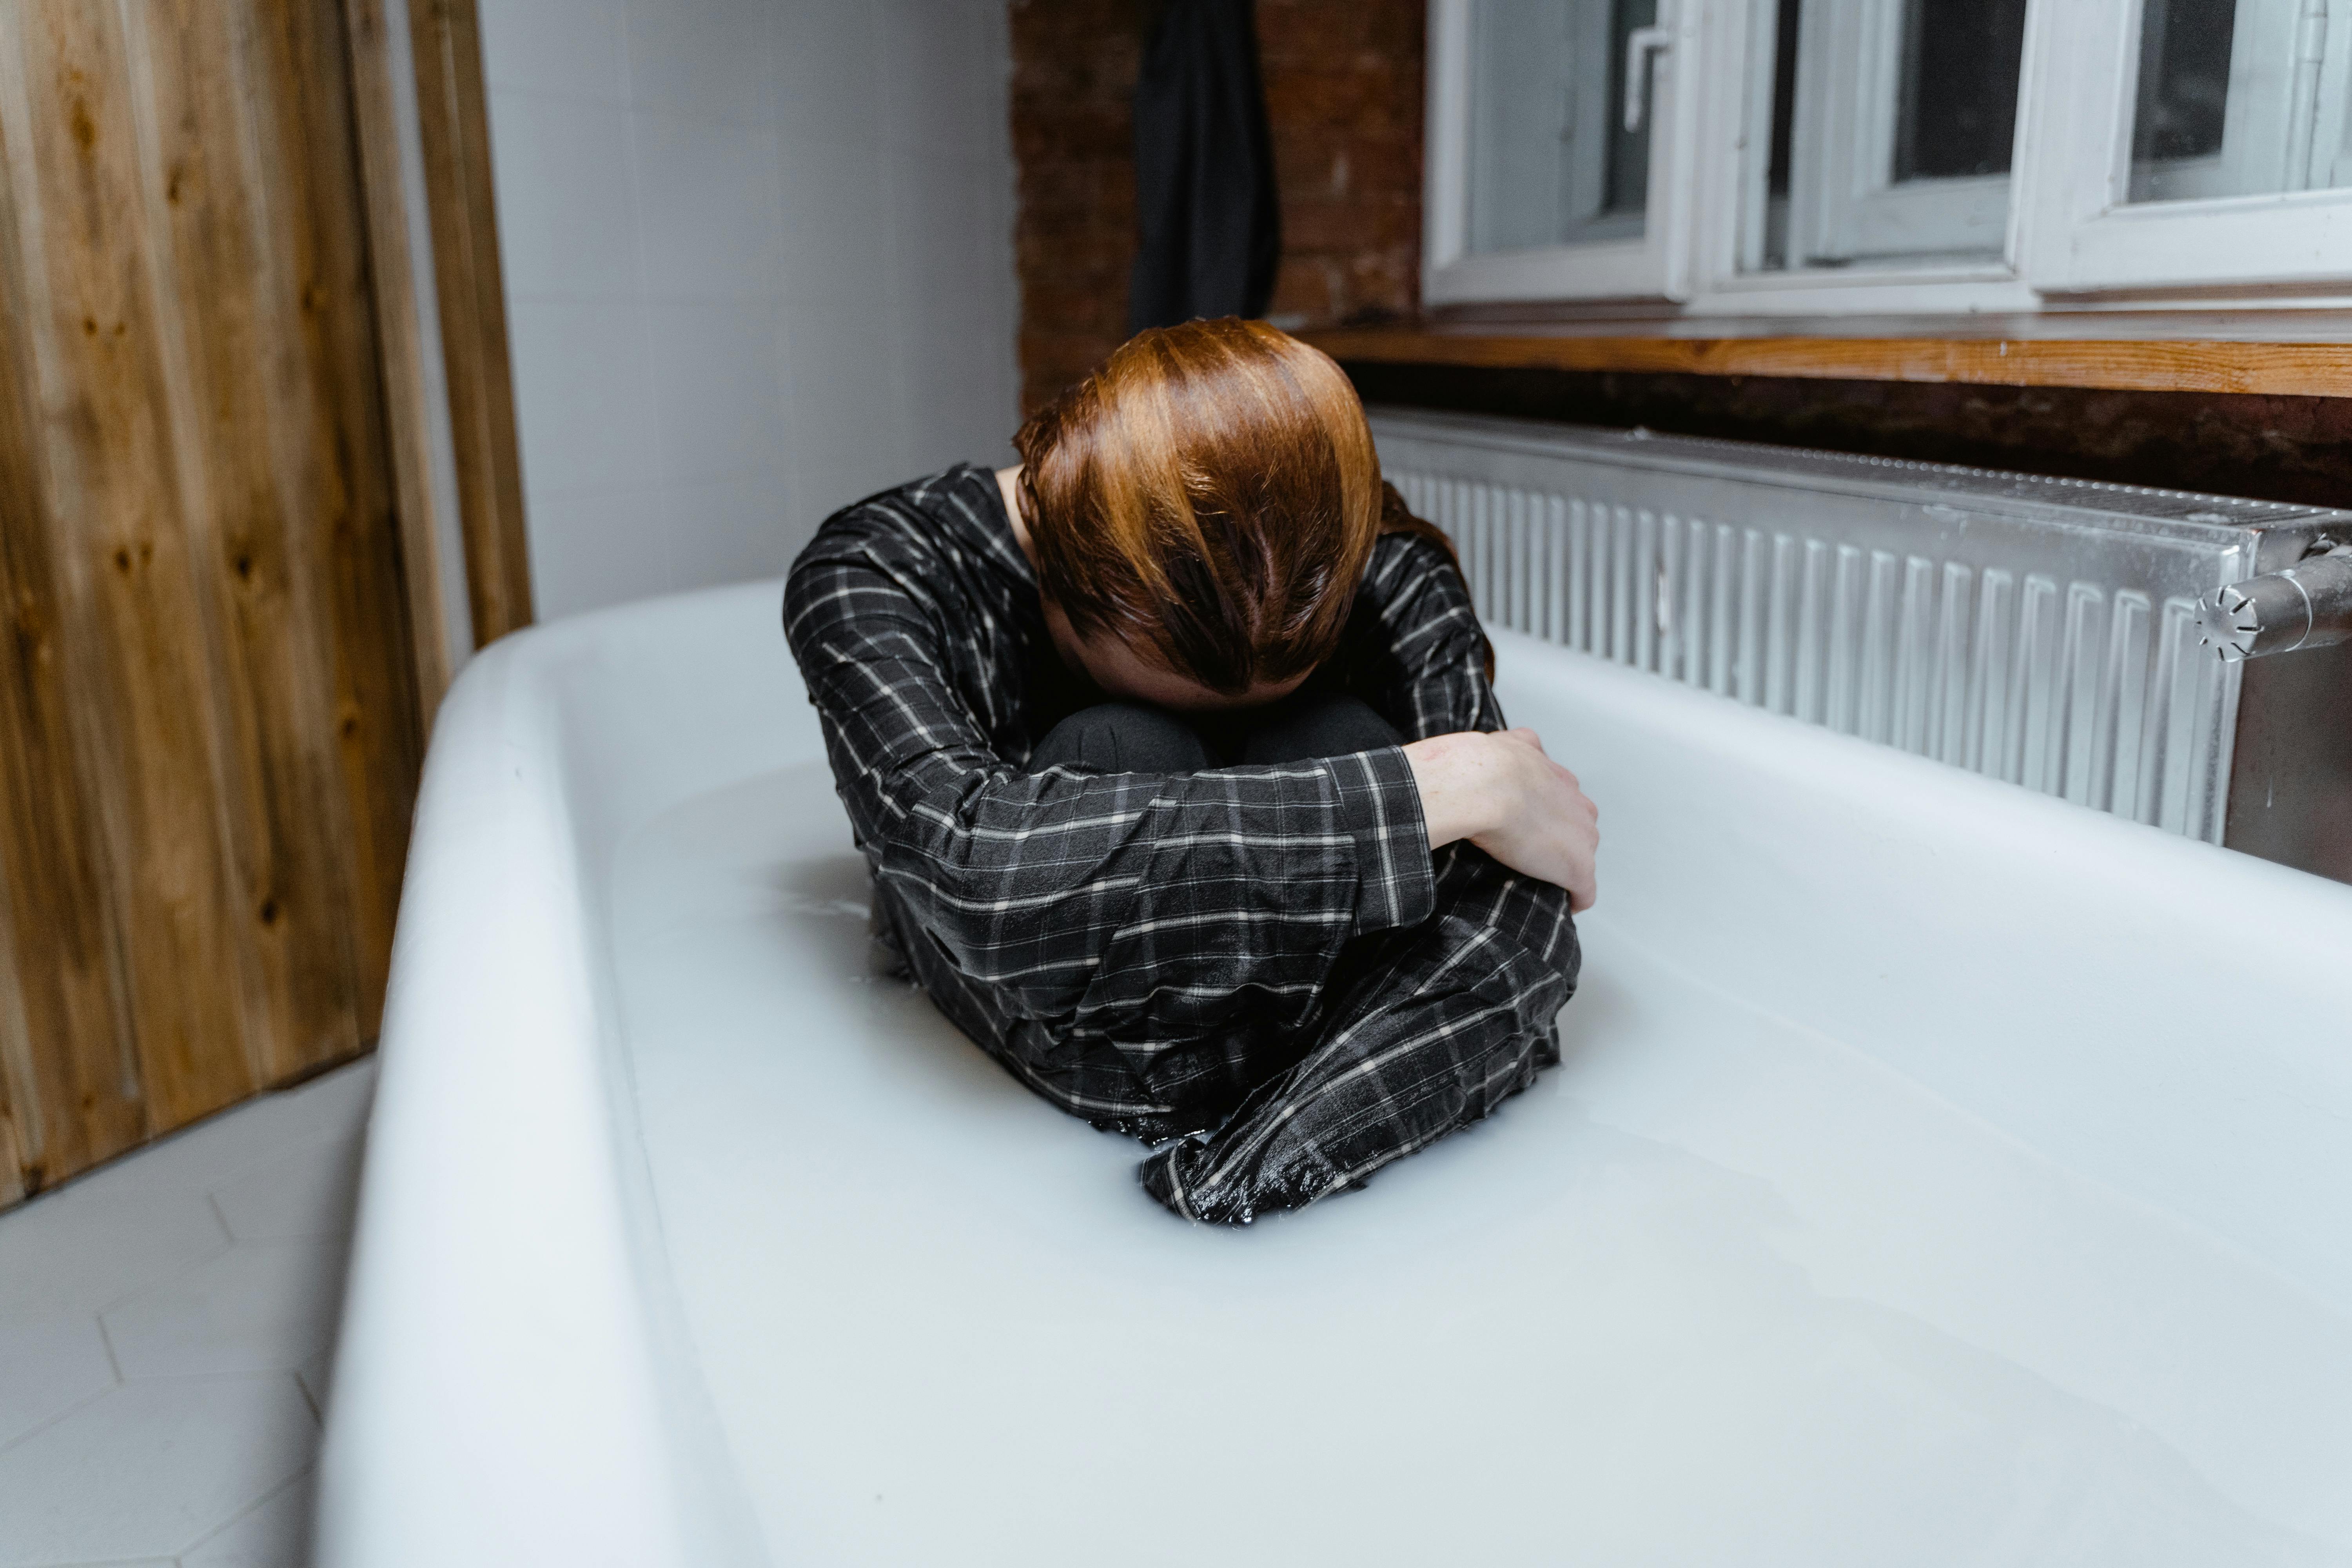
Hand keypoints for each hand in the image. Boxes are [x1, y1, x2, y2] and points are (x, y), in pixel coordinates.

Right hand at [1402, 728, 1598, 911]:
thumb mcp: (1489, 748)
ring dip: (1565, 863)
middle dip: (1560, 834)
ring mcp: (1580, 834)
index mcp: (1549, 772)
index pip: (1558, 792)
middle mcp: (1572, 797)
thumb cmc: (1474, 770)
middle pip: (1577, 821)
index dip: (1542, 809)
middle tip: (1530, 849)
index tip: (1525, 821)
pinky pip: (1584, 891)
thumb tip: (1482, 751)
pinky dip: (1574, 898)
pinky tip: (1565, 903)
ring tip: (1545, 878)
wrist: (1480, 787)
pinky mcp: (1577, 867)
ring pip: (1582, 852)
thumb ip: (1497, 751)